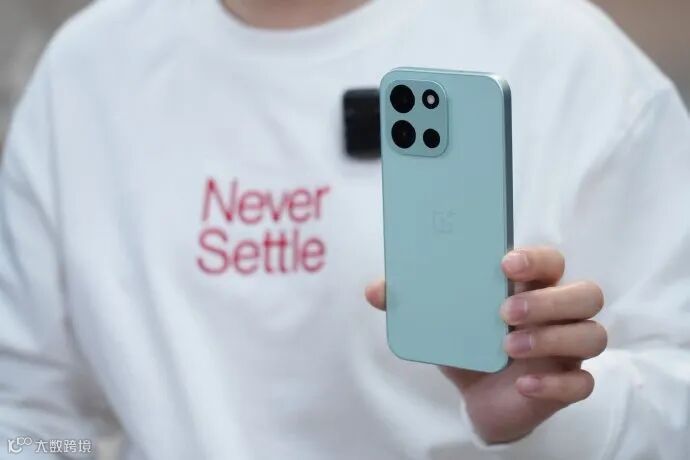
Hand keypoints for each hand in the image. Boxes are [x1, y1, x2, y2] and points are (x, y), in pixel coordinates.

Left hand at [365, 247, 606, 443]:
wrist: (479, 397)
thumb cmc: (469, 345)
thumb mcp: (441, 322)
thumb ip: (412, 302)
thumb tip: (375, 289)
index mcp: (532, 287)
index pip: (551, 261)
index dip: (536, 258)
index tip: (505, 262)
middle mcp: (560, 313)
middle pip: (585, 293)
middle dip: (549, 301)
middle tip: (504, 312)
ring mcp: (569, 350)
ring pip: (593, 335)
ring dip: (553, 338)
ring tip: (508, 347)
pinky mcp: (568, 385)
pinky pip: (582, 384)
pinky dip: (554, 384)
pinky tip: (523, 384)